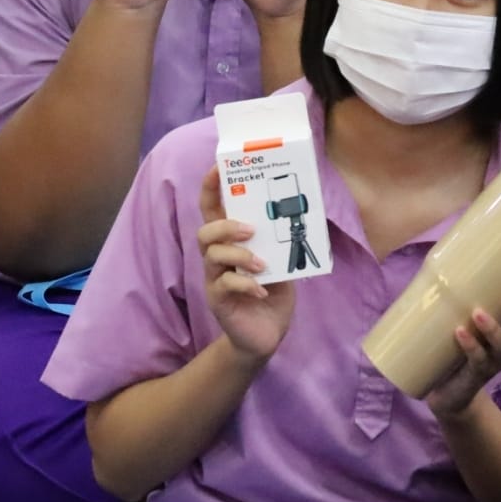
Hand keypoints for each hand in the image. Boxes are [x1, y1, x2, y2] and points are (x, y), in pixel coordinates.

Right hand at [198, 167, 294, 361]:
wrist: (267, 334)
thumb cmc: (272, 291)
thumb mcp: (280, 260)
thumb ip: (278, 240)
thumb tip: (295, 212)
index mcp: (230, 241)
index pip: (212, 210)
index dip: (211, 188)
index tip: (218, 167)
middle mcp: (217, 258)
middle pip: (205, 231)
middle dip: (225, 225)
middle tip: (250, 229)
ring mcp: (214, 279)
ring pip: (211, 255)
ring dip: (238, 254)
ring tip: (261, 263)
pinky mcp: (218, 301)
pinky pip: (225, 285)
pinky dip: (246, 284)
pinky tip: (262, 289)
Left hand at [424, 289, 500, 418]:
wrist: (447, 391)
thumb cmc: (461, 343)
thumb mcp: (467, 315)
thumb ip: (467, 290)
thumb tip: (454, 247)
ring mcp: (494, 361)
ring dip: (494, 329)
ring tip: (478, 313)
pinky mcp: (475, 374)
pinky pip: (476, 360)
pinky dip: (470, 346)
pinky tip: (460, 333)